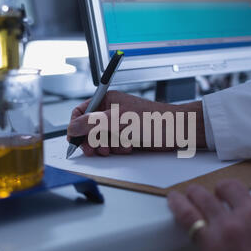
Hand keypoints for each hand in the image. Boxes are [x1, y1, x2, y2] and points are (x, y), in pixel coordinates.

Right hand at [67, 91, 206, 156]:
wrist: (178, 132)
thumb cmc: (154, 120)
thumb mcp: (118, 121)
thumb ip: (92, 123)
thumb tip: (72, 128)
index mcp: (107, 100)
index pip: (81, 111)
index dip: (76, 126)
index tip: (75, 139)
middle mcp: (111, 111)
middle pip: (88, 129)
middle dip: (92, 140)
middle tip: (96, 149)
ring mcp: (119, 125)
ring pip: (100, 140)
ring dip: (107, 146)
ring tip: (119, 146)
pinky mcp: (126, 137)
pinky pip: (112, 146)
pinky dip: (118, 149)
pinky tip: (129, 147)